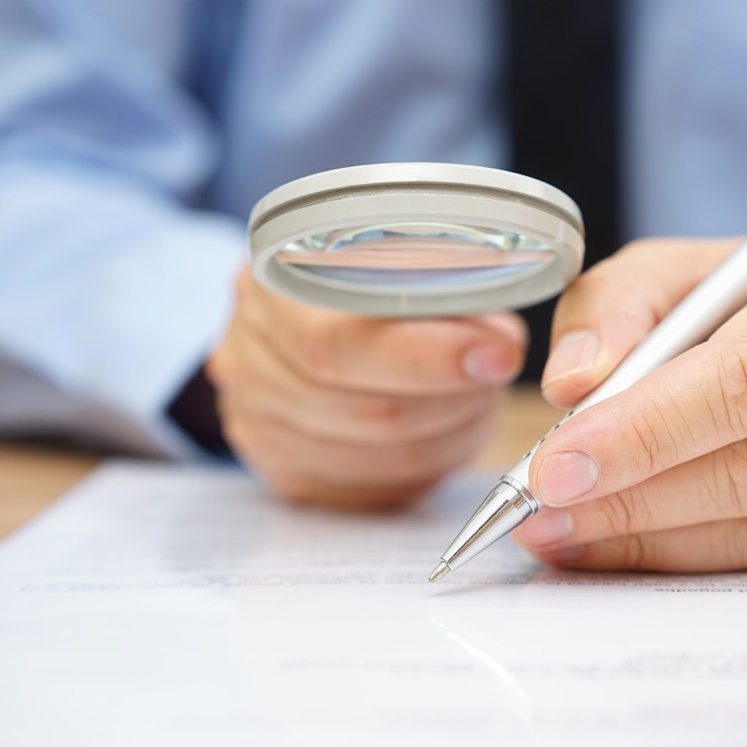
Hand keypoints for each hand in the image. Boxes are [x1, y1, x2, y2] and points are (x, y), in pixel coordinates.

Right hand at [207, 268, 525, 507]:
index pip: (341, 344)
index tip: (498, 355)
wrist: (298, 319)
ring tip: (474, 398)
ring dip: (451, 432)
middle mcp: (248, 357)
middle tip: (495, 377)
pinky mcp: (284, 473)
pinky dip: (428, 464)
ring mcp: (257, 422)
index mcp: (271, 286)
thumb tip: (498, 348)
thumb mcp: (400, 256)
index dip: (428, 357)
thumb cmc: (364, 280)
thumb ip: (444, 290)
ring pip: (385, 458)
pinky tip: (444, 429)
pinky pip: (377, 490)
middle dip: (455, 399)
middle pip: (370, 412)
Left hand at [511, 237, 746, 571]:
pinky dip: (688, 556)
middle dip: (632, 498)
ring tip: (563, 532)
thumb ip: (615, 309)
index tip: (557, 464)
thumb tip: (572, 386)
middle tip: (542, 511)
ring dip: (650, 540)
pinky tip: (620, 543)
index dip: (645, 431)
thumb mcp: (682, 268)